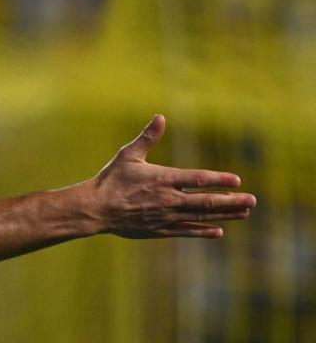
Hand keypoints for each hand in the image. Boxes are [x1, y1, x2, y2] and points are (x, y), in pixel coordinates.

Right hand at [87, 115, 255, 237]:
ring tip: (244, 213)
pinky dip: (204, 231)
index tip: (237, 180)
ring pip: (201, 216)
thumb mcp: (128, 154)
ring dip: (225, 215)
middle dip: (232, 201)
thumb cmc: (111, 179)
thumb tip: (160, 117)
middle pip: (206, 201)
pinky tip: (219, 231)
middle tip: (252, 200)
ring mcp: (166, 216)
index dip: (219, 179)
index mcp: (162, 178)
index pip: (197, 179)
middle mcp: (169, 199)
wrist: (97, 209)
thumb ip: (148, 137)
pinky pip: (187, 231)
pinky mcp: (160, 230)